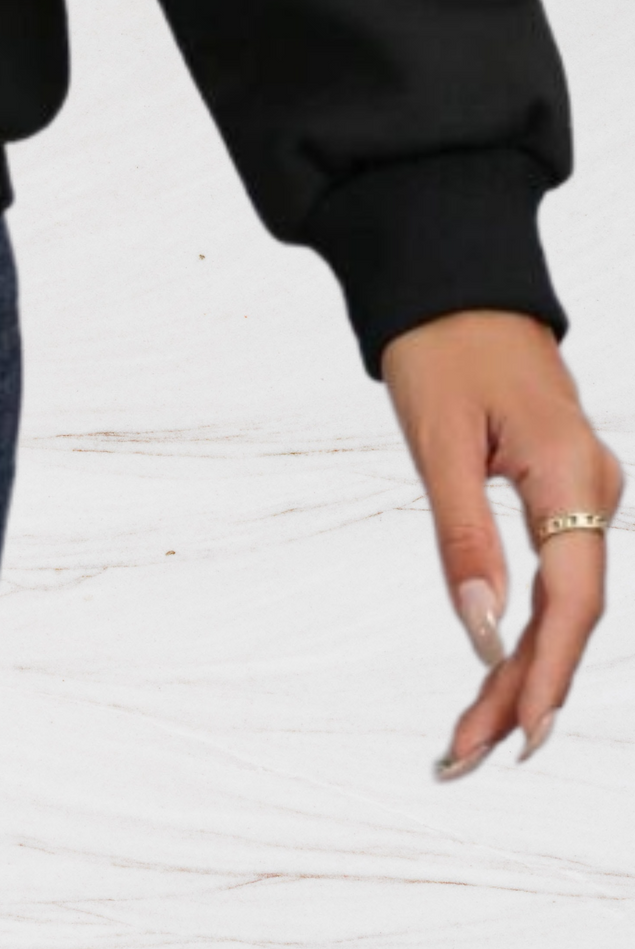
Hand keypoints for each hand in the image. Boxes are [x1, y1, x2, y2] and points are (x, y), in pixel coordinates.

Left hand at [382, 308, 622, 777]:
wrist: (455, 276)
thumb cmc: (440, 343)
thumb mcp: (437, 437)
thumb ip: (462, 534)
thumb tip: (481, 631)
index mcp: (571, 472)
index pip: (571, 599)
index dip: (545, 673)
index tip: (516, 737)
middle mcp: (595, 486)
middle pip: (571, 613)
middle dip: (523, 690)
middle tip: (465, 757)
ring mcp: (586, 488)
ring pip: (565, 600)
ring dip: (524, 666)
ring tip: (472, 736)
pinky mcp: (565, 488)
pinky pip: (559, 571)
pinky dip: (529, 623)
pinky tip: (501, 671)